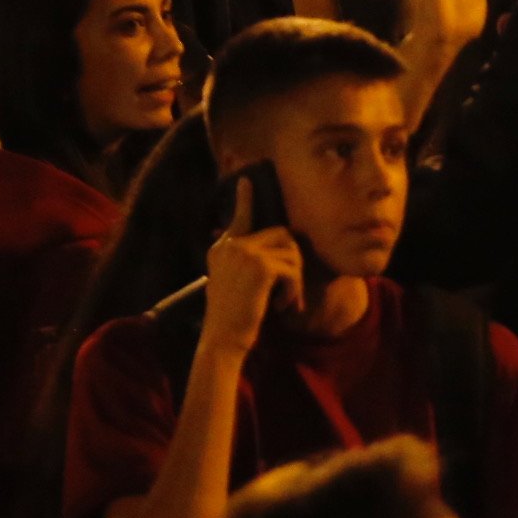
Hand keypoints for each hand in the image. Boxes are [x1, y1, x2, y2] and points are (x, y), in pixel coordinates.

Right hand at [202, 211, 305, 348]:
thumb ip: (248, 261)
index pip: (239, 218)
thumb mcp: (235, 282)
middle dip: (293, 260)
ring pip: (291, 252)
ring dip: (295, 278)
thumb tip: (279, 242)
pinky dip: (294, 290)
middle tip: (291, 287)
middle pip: (281, 234)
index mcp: (221, 248)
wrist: (223, 337)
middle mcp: (231, 245)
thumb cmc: (233, 316)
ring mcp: (244, 253)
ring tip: (285, 300)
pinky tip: (283, 306)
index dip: (244, 199)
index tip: (246, 180)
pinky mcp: (260, 266)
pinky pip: (293, 270)